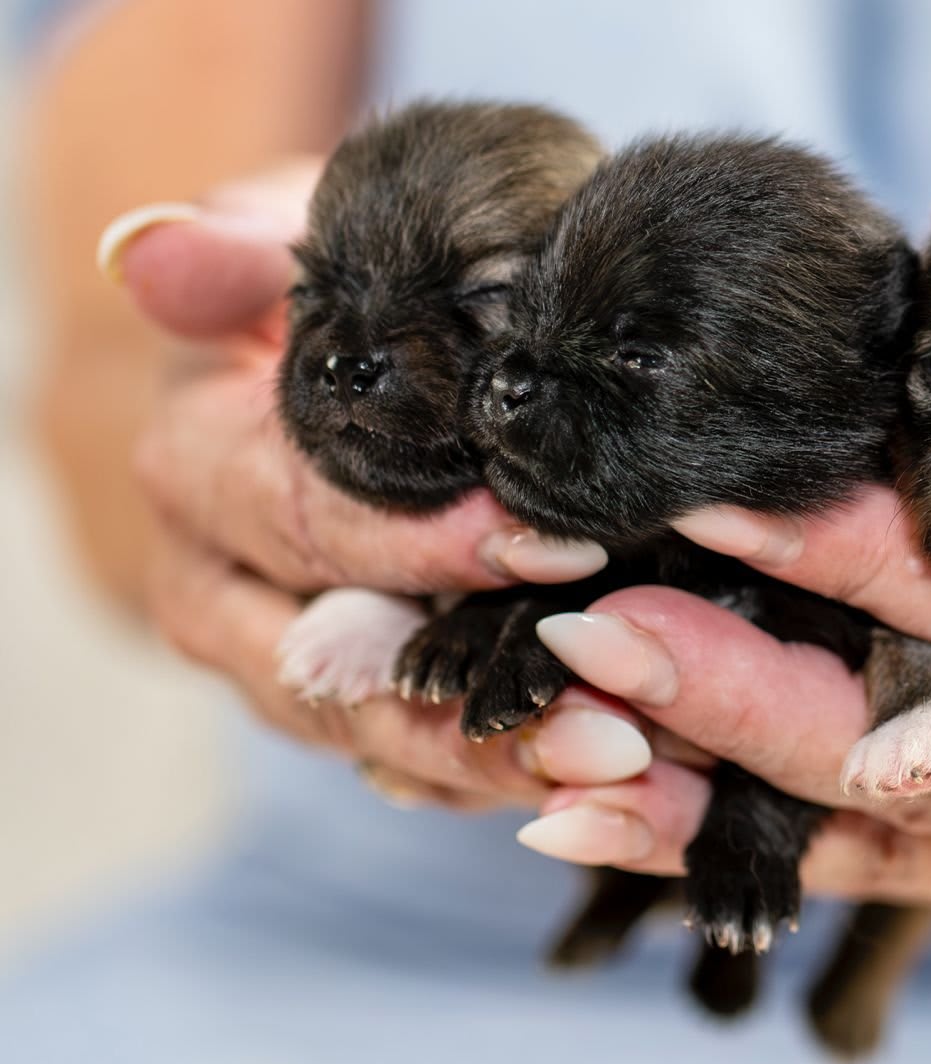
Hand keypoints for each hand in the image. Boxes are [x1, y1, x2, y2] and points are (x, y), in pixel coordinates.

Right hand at [106, 167, 650, 809]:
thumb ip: (238, 251)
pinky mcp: (343, 713)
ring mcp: (280, 668)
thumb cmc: (344, 303)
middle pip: (338, 673)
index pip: (312, 518)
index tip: (563, 546)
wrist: (325, 377)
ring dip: (504, 770)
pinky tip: (611, 799)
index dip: (433, 541)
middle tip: (619, 731)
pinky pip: (415, 772)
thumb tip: (151, 255)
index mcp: (199, 471)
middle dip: (479, 708)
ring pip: (379, 743)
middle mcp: (220, 591)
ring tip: (630, 781)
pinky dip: (508, 784)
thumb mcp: (296, 249)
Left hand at [510, 215, 930, 899]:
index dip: (870, 562)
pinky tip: (592, 822)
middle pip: (928, 743)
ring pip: (871, 832)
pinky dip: (720, 846)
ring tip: (551, 765)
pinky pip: (851, 864)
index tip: (719, 499)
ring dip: (705, 802)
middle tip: (590, 633)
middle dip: (750, 692)